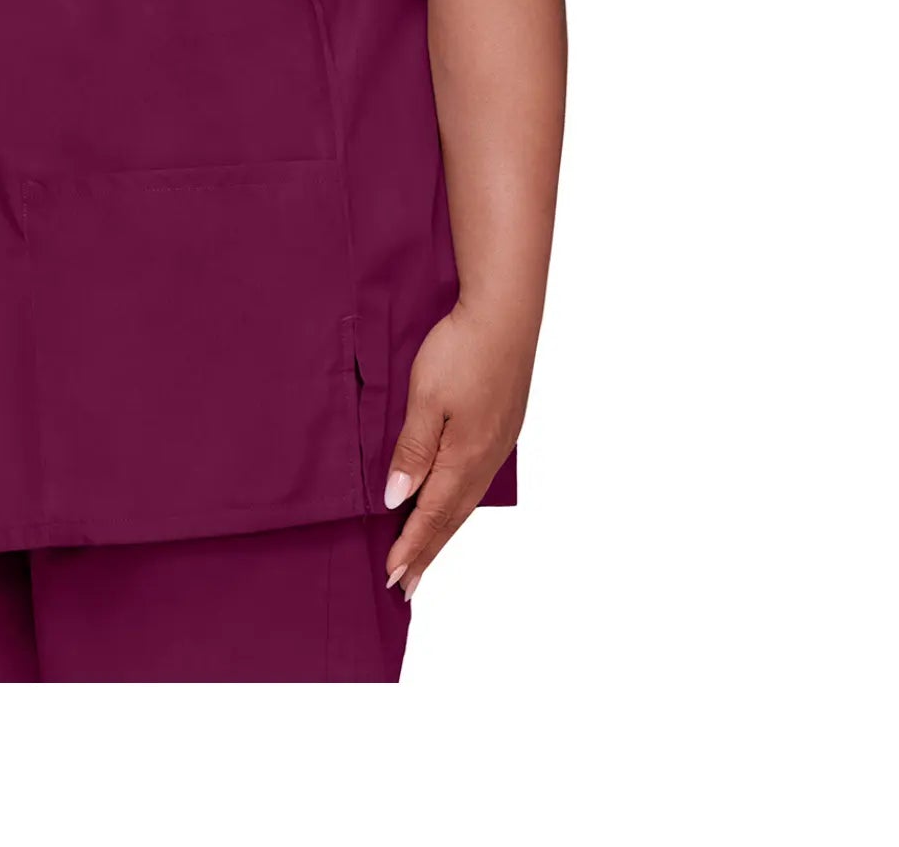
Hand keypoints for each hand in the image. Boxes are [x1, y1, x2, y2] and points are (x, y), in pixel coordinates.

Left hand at [381, 301, 533, 601]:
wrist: (505, 314)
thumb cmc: (462, 350)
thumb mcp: (425, 398)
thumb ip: (412, 451)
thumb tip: (397, 500)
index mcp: (464, 457)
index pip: (432, 516)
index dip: (411, 547)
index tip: (394, 578)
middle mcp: (486, 459)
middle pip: (452, 518)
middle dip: (427, 551)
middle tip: (407, 585)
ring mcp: (498, 444)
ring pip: (466, 501)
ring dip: (444, 530)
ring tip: (426, 554)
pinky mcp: (503, 427)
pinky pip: (477, 481)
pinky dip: (459, 503)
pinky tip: (452, 504)